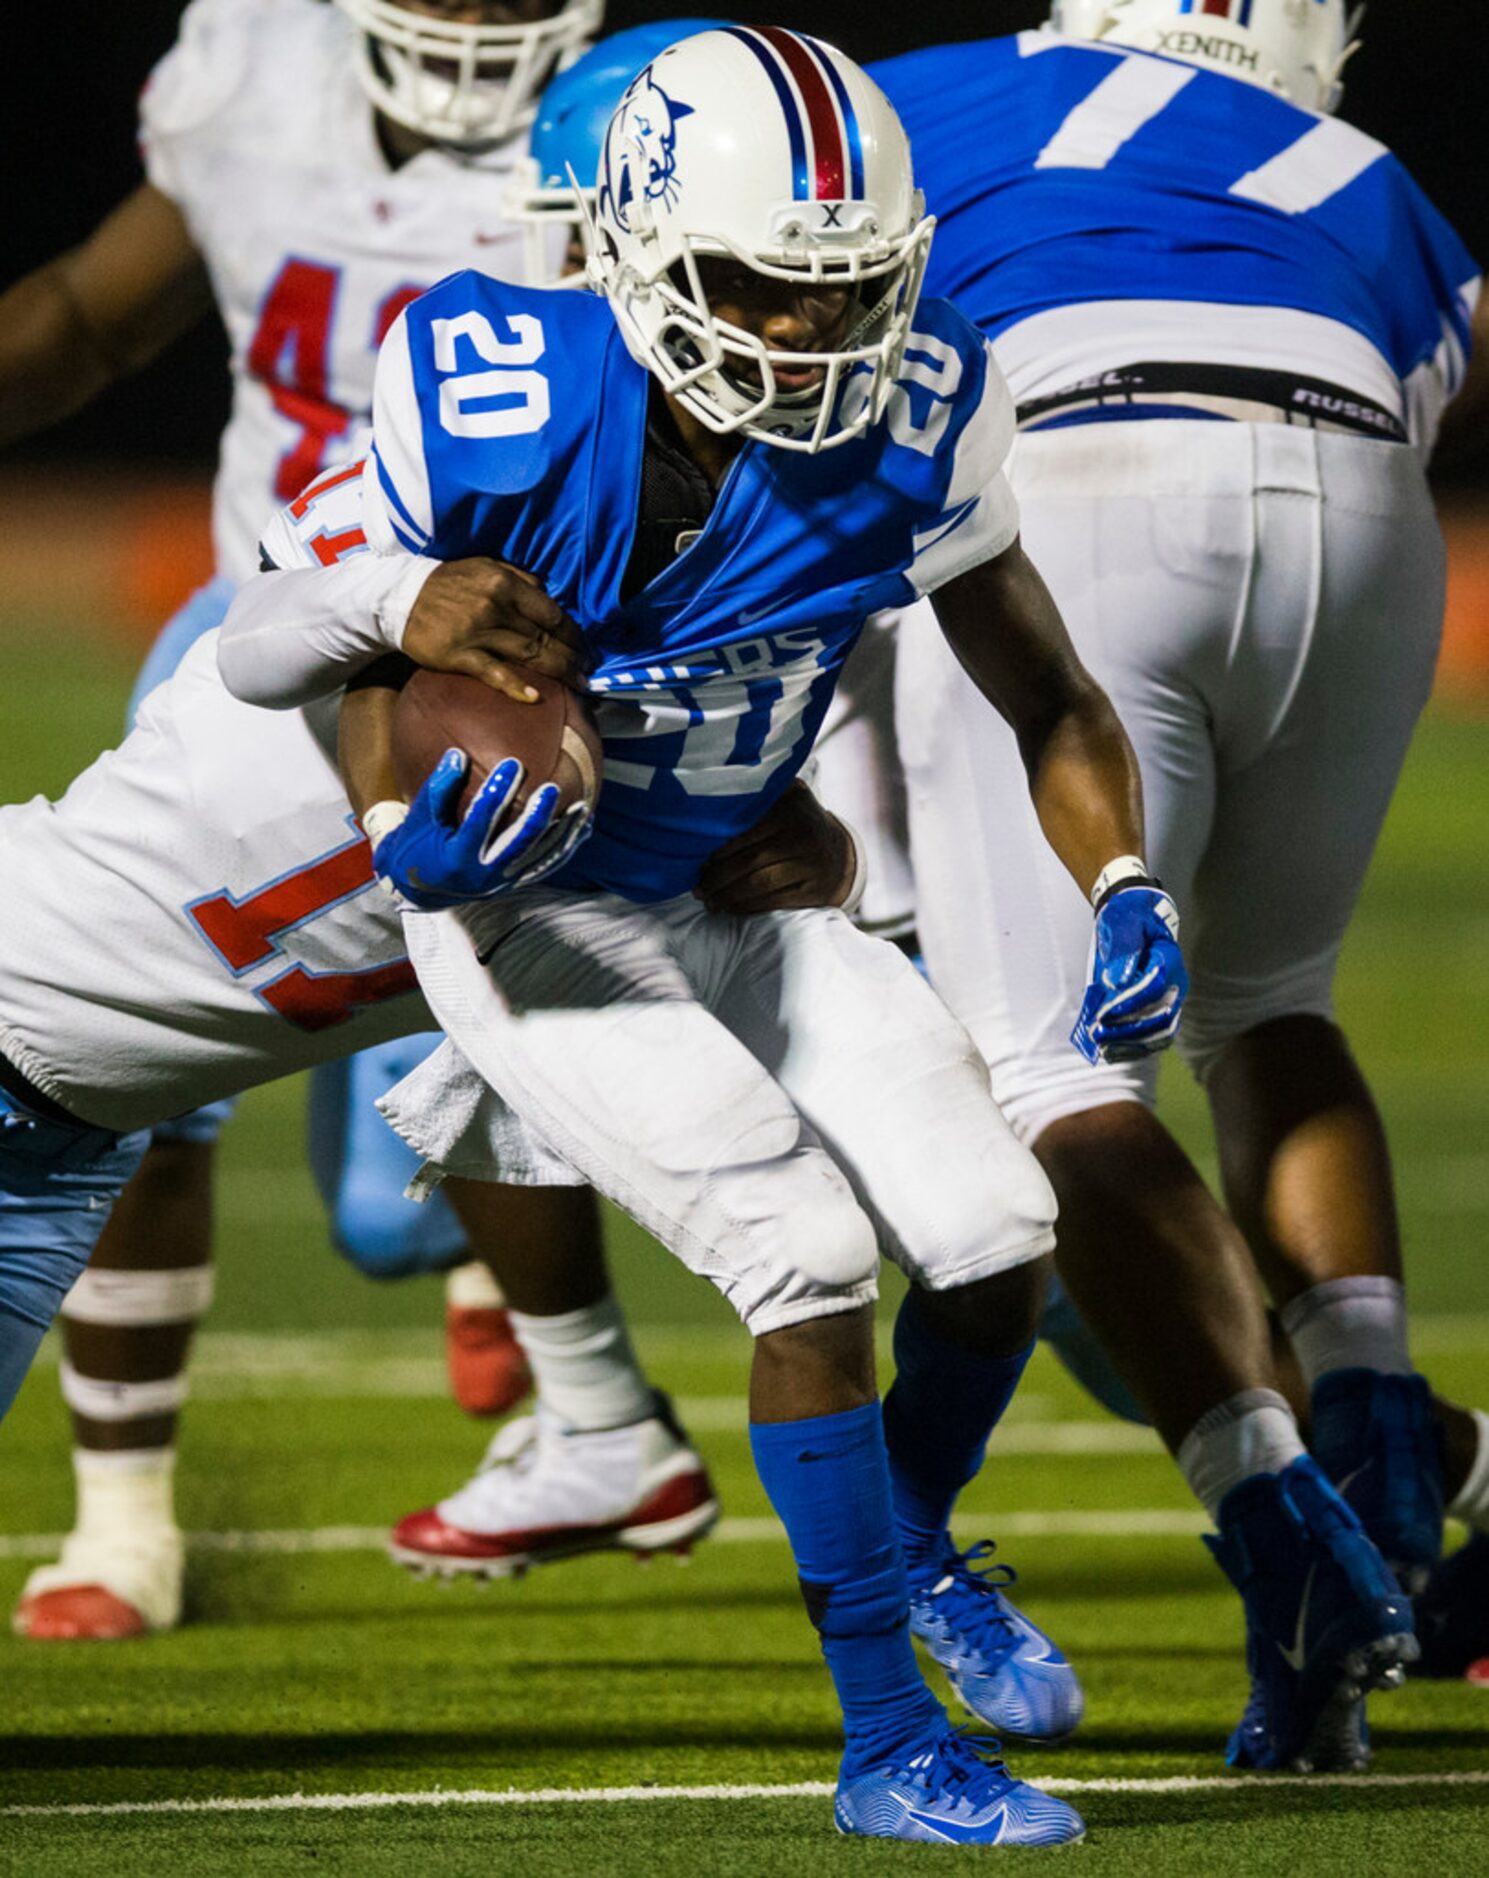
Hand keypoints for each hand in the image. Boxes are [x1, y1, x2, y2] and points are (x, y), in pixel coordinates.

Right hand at [372, 749, 590, 909]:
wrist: (426, 889)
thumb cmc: (420, 845)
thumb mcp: (421, 819)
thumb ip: (439, 789)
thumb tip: (457, 755)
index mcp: (457, 858)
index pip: (481, 821)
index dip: (497, 792)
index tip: (512, 763)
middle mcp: (484, 875)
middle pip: (517, 844)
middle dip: (536, 816)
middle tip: (551, 788)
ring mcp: (503, 882)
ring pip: (539, 858)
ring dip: (562, 834)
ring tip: (581, 807)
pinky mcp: (516, 883)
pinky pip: (546, 865)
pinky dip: (566, 847)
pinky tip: (583, 826)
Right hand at [402, 559, 588, 703]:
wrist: (400, 597)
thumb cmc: (448, 583)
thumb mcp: (485, 566)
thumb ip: (520, 579)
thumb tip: (550, 596)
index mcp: (504, 583)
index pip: (551, 613)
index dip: (574, 634)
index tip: (587, 648)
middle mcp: (494, 606)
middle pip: (545, 637)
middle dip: (573, 657)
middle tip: (589, 673)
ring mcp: (477, 633)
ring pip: (528, 656)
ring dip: (558, 673)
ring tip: (577, 685)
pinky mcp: (459, 656)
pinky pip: (494, 673)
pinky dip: (515, 686)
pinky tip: (535, 697)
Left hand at [695, 782, 860, 915]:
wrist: (841, 854)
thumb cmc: (798, 823)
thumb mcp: (785, 797)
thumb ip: (757, 794)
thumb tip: (710, 796)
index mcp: (790, 809)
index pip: (742, 833)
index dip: (715, 850)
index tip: (696, 861)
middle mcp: (803, 836)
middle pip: (747, 862)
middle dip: (717, 878)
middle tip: (697, 888)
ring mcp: (811, 866)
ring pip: (758, 885)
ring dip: (727, 897)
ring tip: (709, 900)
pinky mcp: (815, 891)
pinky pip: (772, 902)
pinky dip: (746, 907)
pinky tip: (730, 906)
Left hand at [1070, 886, 1187, 1064]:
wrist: (1136, 922)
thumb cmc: (1127, 920)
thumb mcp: (1122, 924)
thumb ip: (1122, 948)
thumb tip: (1117, 980)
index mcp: (1169, 958)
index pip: (1154, 986)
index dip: (1130, 1002)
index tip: (1103, 1013)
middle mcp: (1174, 985)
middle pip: (1160, 1016)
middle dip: (1128, 1029)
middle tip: (1097, 1034)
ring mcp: (1170, 1002)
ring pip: (1159, 1032)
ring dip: (1130, 1043)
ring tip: (1101, 1046)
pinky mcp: (1159, 1014)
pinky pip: (1154, 1039)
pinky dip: (1133, 1048)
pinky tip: (1109, 1052)